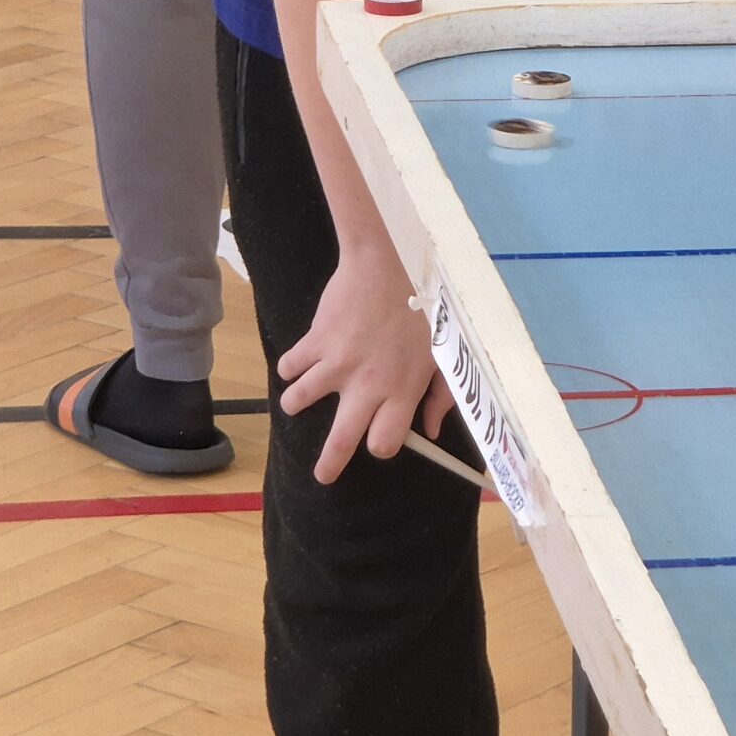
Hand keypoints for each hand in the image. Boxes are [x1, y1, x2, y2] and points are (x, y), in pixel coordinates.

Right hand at [276, 250, 454, 484]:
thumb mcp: (445, 352)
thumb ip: (441, 395)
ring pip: (299, 402)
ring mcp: (338, 363)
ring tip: (300, 399)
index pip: (385, 442)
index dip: (381, 444)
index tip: (377, 438)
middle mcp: (368, 384)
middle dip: (329, 464)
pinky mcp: (316, 341)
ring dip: (297, 403)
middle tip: (323, 474)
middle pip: (341, 441)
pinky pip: (289, 368)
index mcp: (403, 389)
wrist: (390, 261)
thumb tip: (432, 431)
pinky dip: (291, 368)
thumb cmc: (425, 307)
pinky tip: (300, 364)